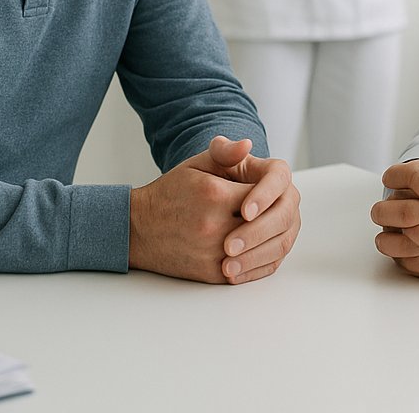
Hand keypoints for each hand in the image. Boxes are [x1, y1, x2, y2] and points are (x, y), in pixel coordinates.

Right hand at [129, 136, 300, 283]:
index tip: (269, 190)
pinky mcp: (210, 274)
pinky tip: (263, 251)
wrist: (138, 228)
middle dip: (275, 217)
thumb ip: (226, 152)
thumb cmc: (172, 192)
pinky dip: (260, 263)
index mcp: (214, 194)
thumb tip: (248, 144)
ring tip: (275, 230)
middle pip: (266, 224)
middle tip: (279, 211)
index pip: (262, 194)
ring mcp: (212, 253)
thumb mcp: (197, 164)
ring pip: (260, 250)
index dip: (269, 192)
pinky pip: (247, 272)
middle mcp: (213, 225)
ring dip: (272, 240)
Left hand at [370, 144, 418, 285]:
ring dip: (393, 239)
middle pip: (407, 211)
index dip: (396, 182)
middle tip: (377, 212)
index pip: (416, 180)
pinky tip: (402, 258)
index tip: (389, 185)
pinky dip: (409, 262)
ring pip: (412, 240)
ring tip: (385, 236)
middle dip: (387, 212)